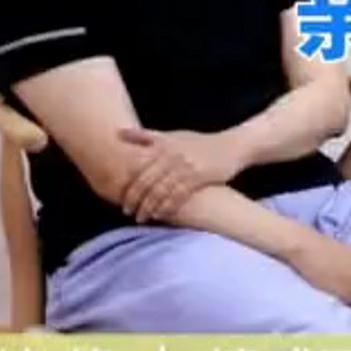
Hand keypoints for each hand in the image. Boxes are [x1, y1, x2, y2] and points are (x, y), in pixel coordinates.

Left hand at [117, 128, 244, 222]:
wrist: (233, 146)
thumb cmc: (200, 142)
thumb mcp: (173, 135)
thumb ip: (146, 137)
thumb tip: (117, 133)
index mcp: (164, 145)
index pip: (139, 168)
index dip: (128, 185)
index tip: (119, 198)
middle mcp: (173, 155)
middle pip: (147, 181)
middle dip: (135, 199)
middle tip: (127, 212)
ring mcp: (187, 166)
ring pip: (161, 191)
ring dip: (149, 207)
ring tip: (142, 217)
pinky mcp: (200, 176)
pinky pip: (179, 195)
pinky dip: (167, 207)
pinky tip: (161, 215)